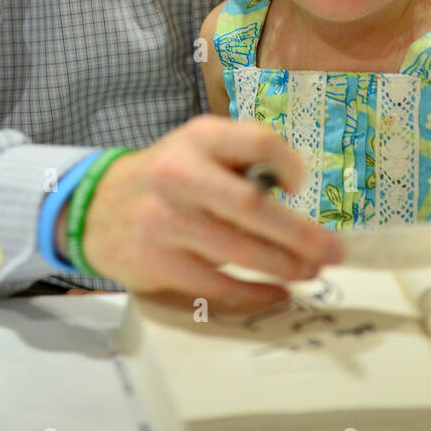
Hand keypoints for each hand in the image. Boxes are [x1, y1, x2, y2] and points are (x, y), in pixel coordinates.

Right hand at [66, 116, 342, 312]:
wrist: (97, 207)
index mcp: (198, 138)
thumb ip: (239, 158)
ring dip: (284, 266)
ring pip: (240, 252)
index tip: (302, 186)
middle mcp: (180, 175)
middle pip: (253, 206)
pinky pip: (218, 285)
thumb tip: (293, 194)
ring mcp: (166, 222)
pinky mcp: (158, 263)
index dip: (288, 164)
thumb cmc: (167, 176)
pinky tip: (277, 292)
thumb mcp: (196, 146)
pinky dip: (254, 293)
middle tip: (334, 252)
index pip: (256, 142)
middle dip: (301, 234)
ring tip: (311, 272)